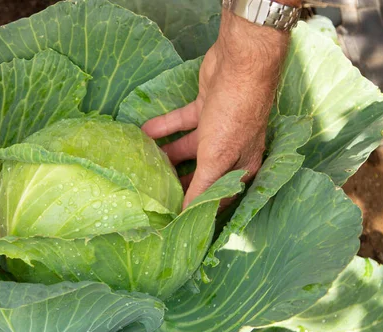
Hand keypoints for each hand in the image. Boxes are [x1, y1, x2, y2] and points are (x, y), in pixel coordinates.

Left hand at [143, 11, 288, 207]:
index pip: (215, 196)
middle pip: (199, 173)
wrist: (240, 64)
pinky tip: (143, 133)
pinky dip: (163, 128)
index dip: (195, 207)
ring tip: (142, 165)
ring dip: (166, 155)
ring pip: (187, 149)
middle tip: (151, 192)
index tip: (171, 216)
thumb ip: (201, 187)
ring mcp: (216, 129)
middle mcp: (230, 151)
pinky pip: (179, 124)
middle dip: (176, 182)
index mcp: (240, 168)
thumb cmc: (234, 116)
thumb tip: (186, 216)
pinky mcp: (203, 109)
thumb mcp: (217, 158)